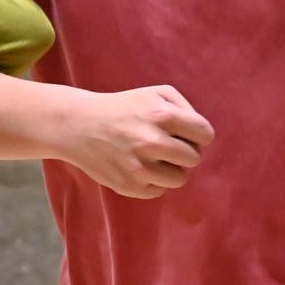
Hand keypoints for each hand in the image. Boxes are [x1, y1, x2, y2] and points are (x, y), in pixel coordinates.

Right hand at [50, 85, 211, 199]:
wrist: (78, 125)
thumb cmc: (124, 108)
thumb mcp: (156, 93)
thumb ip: (186, 109)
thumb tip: (202, 136)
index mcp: (162, 115)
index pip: (205, 135)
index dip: (197, 134)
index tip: (184, 133)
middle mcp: (152, 142)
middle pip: (194, 158)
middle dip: (183, 152)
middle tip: (165, 145)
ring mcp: (140, 167)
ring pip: (180, 178)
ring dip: (170, 169)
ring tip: (152, 157)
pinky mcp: (130, 186)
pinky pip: (160, 190)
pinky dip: (152, 181)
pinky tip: (137, 167)